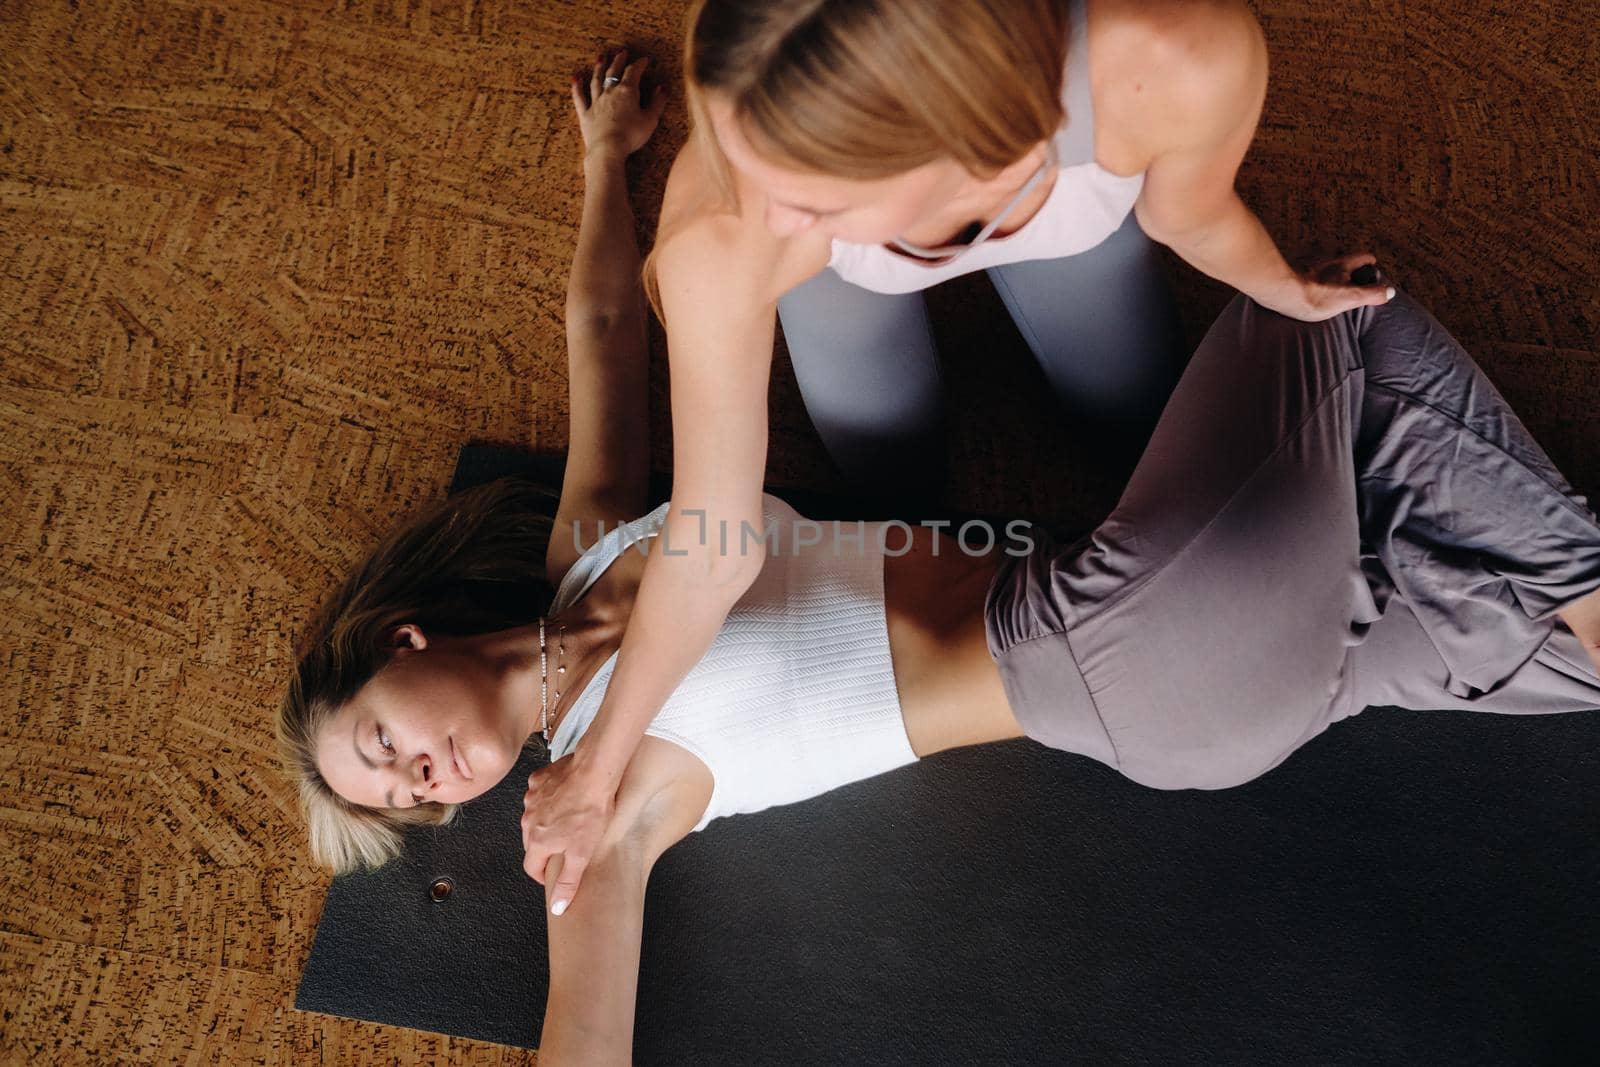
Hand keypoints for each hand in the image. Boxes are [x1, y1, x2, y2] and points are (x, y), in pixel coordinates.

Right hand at [521, 752, 615, 914]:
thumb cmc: (591, 812)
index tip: (553, 876)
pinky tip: (566, 798)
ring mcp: (531, 798)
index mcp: (537, 841)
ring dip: (546, 823)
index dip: (543, 875)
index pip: (532, 868)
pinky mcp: (538, 780)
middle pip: (532, 843)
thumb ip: (568, 881)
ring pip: (535, 818)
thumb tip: (557, 908)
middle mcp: (528, 820)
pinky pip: (539, 795)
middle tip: (566, 848)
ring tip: (569, 821)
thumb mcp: (582, 853)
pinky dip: (549, 800)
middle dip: (546, 849)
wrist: (594, 771)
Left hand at [571, 49, 665, 161]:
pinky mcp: (586, 114)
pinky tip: (576, 78)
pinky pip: (579, 97)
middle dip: (618, 60)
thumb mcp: (650, 119)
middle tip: (621, 52)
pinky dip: (577, 87)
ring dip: (599, 68)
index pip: (633, 72)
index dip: (639, 64)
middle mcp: (610, 92)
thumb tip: (663, 87)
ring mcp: (596, 102)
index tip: (644, 60)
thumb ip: (657, 102)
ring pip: (596, 80)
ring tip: (600, 57)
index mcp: (627, 91)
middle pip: (613, 71)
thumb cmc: (631, 135)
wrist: (608, 149)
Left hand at [1275, 252, 1395, 321]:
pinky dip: (1309, 279)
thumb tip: (1390, 292)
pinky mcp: (1290, 273)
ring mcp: (1307, 266)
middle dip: (1347, 269)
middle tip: (1352, 278)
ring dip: (1327, 274)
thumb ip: (1370, 294)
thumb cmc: (1314, 296)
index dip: (1369, 261)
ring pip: (1322, 267)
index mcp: (1341, 265)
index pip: (1362, 257)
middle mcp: (1324, 261)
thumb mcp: (1349, 298)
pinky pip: (1304, 274)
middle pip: (1341, 261)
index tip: (1373, 265)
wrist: (1280, 292)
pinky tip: (1306, 289)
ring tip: (1329, 287)